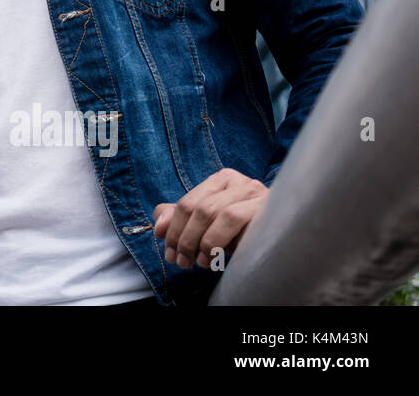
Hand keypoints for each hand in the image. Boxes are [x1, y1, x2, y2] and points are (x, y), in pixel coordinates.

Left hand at [153, 168, 267, 269]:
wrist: (284, 242)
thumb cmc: (242, 233)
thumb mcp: (208, 225)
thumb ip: (180, 219)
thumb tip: (159, 226)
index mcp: (222, 180)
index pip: (187, 203)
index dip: (173, 229)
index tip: (168, 253)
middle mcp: (240, 182)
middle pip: (200, 209)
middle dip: (185, 239)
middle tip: (182, 262)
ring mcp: (256, 194)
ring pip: (218, 213)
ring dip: (203, 242)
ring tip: (200, 262)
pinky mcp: (269, 209)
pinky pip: (239, 221)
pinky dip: (222, 240)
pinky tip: (220, 257)